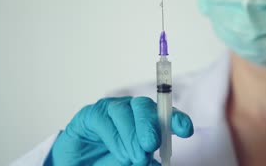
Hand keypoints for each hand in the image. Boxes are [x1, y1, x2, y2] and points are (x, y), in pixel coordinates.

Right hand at [47, 96, 193, 165]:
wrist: (80, 165)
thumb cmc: (108, 163)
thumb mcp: (132, 163)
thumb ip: (145, 160)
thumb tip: (157, 162)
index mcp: (147, 120)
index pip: (165, 114)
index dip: (176, 119)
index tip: (185, 130)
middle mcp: (130, 110)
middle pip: (144, 106)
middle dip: (150, 125)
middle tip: (151, 146)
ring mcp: (110, 110)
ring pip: (124, 110)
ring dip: (131, 135)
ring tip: (134, 156)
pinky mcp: (90, 115)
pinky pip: (103, 119)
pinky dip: (114, 136)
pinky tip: (120, 152)